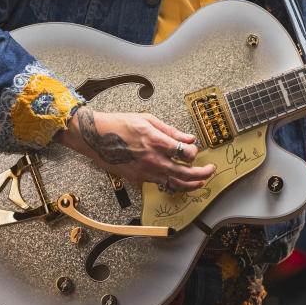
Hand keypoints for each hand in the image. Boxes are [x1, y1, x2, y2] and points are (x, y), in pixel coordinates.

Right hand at [54, 108, 214, 190]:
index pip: (186, 153)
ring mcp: (145, 171)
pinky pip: (160, 184)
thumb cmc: (119, 124)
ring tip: (200, 183)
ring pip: (174, 184)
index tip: (195, 150)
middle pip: (185, 173)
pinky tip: (178, 182)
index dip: (195, 153)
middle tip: (210, 171)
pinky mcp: (138, 178)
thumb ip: (171, 131)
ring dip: (190, 185)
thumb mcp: (148, 120)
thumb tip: (188, 138)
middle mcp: (153, 159)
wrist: (95, 137)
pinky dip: (172, 184)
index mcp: (157, 141)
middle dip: (202, 174)